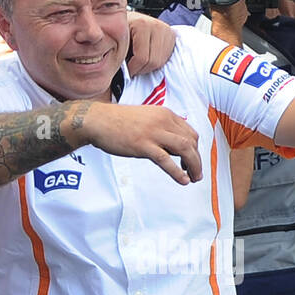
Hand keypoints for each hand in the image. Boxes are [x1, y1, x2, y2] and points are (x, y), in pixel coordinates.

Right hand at [83, 103, 201, 185]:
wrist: (97, 120)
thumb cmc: (118, 121)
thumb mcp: (146, 118)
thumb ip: (161, 129)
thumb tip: (174, 148)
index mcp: (165, 114)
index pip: (190, 132)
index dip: (195, 149)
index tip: (192, 160)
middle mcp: (162, 121)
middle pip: (191, 141)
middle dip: (197, 159)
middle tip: (196, 173)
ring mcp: (153, 133)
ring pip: (184, 149)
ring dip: (194, 165)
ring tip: (194, 178)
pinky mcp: (142, 145)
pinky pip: (166, 160)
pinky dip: (177, 172)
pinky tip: (183, 180)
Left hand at [125, 11, 175, 76]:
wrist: (122, 17)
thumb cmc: (119, 29)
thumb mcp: (117, 40)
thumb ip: (121, 54)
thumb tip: (124, 72)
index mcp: (142, 25)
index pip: (142, 57)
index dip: (133, 69)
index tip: (126, 71)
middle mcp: (157, 26)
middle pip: (154, 61)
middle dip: (141, 70)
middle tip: (132, 69)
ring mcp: (167, 30)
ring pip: (161, 61)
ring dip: (148, 67)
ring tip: (138, 63)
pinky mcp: (171, 36)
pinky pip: (166, 58)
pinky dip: (156, 62)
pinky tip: (146, 59)